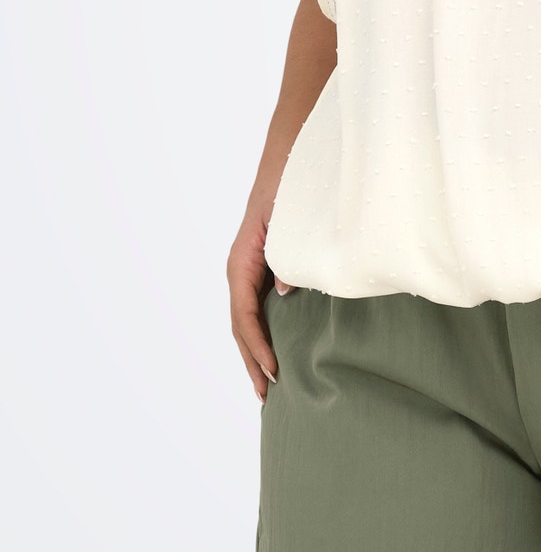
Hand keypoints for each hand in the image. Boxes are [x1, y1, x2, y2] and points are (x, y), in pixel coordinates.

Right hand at [226, 189, 293, 404]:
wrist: (289, 156)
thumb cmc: (288, 186)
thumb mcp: (288, 222)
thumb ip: (285, 258)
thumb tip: (285, 293)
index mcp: (242, 261)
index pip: (244, 313)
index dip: (256, 345)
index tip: (273, 370)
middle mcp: (240, 268)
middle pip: (240, 324)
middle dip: (251, 360)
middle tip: (266, 395)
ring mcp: (248, 269)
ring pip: (245, 319)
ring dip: (253, 352)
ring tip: (265, 385)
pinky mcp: (261, 268)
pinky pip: (255, 307)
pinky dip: (260, 332)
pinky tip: (271, 350)